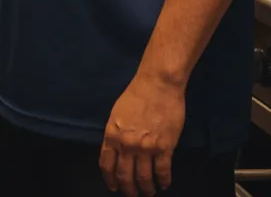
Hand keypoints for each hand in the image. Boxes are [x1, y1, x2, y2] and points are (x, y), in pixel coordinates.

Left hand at [99, 74, 185, 196]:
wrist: (157, 85)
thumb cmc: (136, 95)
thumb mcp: (117, 113)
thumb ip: (116, 133)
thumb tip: (117, 150)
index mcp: (112, 135)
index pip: (106, 165)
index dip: (110, 179)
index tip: (114, 187)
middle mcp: (126, 145)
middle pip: (125, 176)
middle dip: (128, 189)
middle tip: (132, 194)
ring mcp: (146, 148)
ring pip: (144, 178)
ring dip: (146, 189)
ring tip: (149, 192)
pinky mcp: (164, 148)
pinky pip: (162, 172)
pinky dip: (163, 181)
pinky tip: (163, 184)